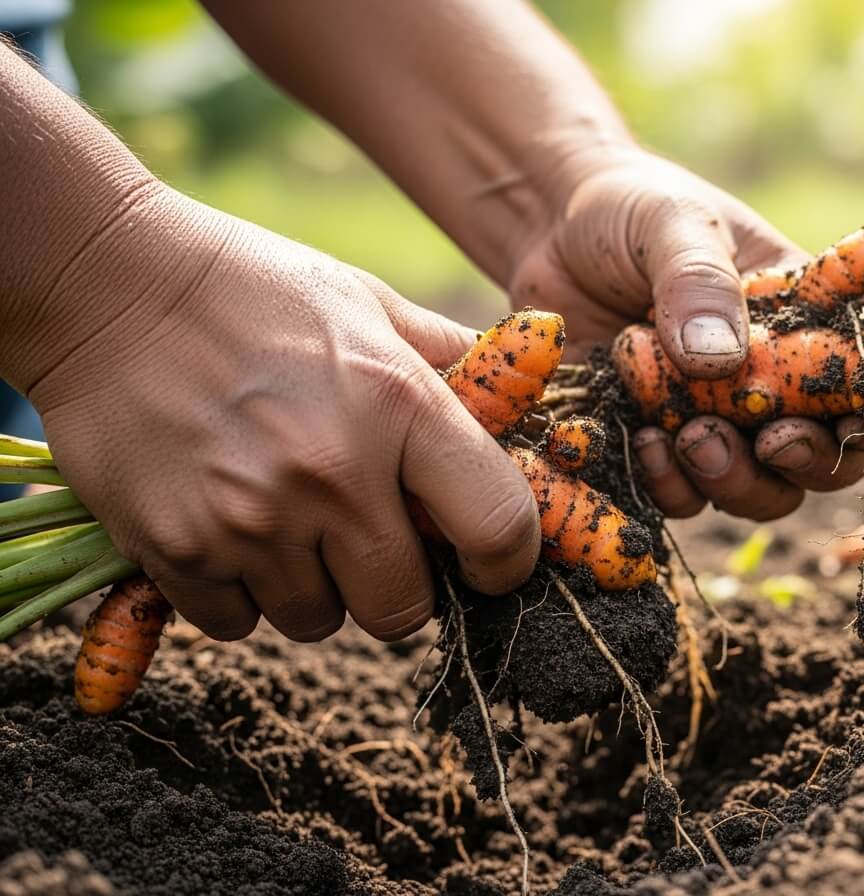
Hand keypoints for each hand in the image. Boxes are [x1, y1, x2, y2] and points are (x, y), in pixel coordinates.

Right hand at [25, 185, 541, 641]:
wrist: (112, 284)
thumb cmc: (259, 292)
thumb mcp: (372, 306)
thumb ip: (455, 362)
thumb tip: (530, 394)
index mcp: (400, 406)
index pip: (498, 527)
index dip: (506, 562)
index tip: (489, 563)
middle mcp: (331, 473)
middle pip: (404, 609)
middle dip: (398, 585)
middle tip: (369, 536)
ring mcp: (249, 519)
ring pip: (318, 622)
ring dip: (315, 587)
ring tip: (286, 514)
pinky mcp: (175, 548)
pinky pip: (237, 623)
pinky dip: (241, 592)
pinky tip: (229, 524)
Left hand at [509, 147, 863, 520]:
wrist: (544, 227)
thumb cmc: (626, 209)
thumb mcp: (671, 222)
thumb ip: (701, 281)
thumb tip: (721, 360)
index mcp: (801, 320)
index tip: (838, 422)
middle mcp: (768, 381)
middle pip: (820, 458)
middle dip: (802, 462)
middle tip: (767, 441)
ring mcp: (712, 419)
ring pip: (756, 490)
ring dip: (731, 478)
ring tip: (686, 435)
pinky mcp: (655, 444)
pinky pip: (682, 496)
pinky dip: (669, 485)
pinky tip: (641, 440)